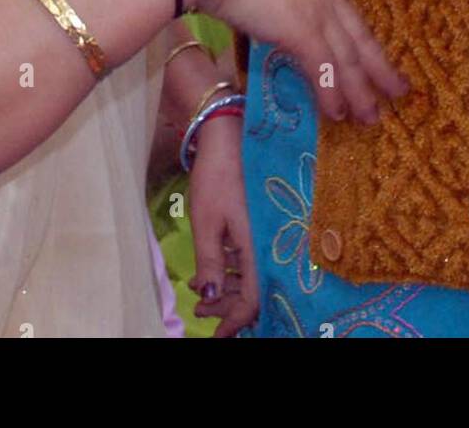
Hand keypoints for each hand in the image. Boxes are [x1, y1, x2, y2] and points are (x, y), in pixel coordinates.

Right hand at [164, 0, 407, 125]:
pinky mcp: (300, 30)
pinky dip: (331, 94)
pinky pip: (323, 69)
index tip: (372, 52)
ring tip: (372, 117)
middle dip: (377, 65)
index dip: (357, 34)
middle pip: (357, 34)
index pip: (342, 8)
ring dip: (360, 90)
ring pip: (347, 57)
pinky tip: (338, 115)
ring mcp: (313, 9)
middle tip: (397, 89)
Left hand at [188, 116, 257, 336]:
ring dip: (227, 288)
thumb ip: (209, 262)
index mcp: (259, 246)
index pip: (253, 299)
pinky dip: (231, 269)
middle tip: (200, 312)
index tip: (216, 334)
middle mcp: (269, 242)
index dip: (235, 321)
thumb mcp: (206, 222)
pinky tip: (210, 270)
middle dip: (226, 306)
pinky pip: (250, 256)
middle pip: (254, 290)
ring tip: (199, 293)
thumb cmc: (217, 177)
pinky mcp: (260, 222)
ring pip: (252, 274)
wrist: (230, 135)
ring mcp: (266, 231)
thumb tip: (208, 298)